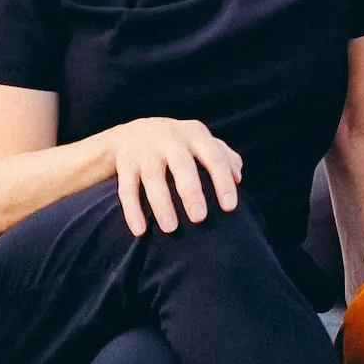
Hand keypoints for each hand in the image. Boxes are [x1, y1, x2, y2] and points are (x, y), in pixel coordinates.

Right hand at [110, 117, 242, 236]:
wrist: (133, 132)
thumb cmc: (179, 145)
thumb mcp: (201, 142)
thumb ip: (223, 156)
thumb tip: (238, 178)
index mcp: (195, 134)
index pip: (214, 157)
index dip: (223, 182)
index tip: (230, 208)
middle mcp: (170, 139)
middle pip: (182, 166)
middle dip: (191, 193)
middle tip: (199, 219)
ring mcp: (145, 151)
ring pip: (153, 178)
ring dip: (161, 204)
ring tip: (170, 229)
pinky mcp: (125, 164)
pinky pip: (127, 189)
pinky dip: (132, 210)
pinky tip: (140, 231)